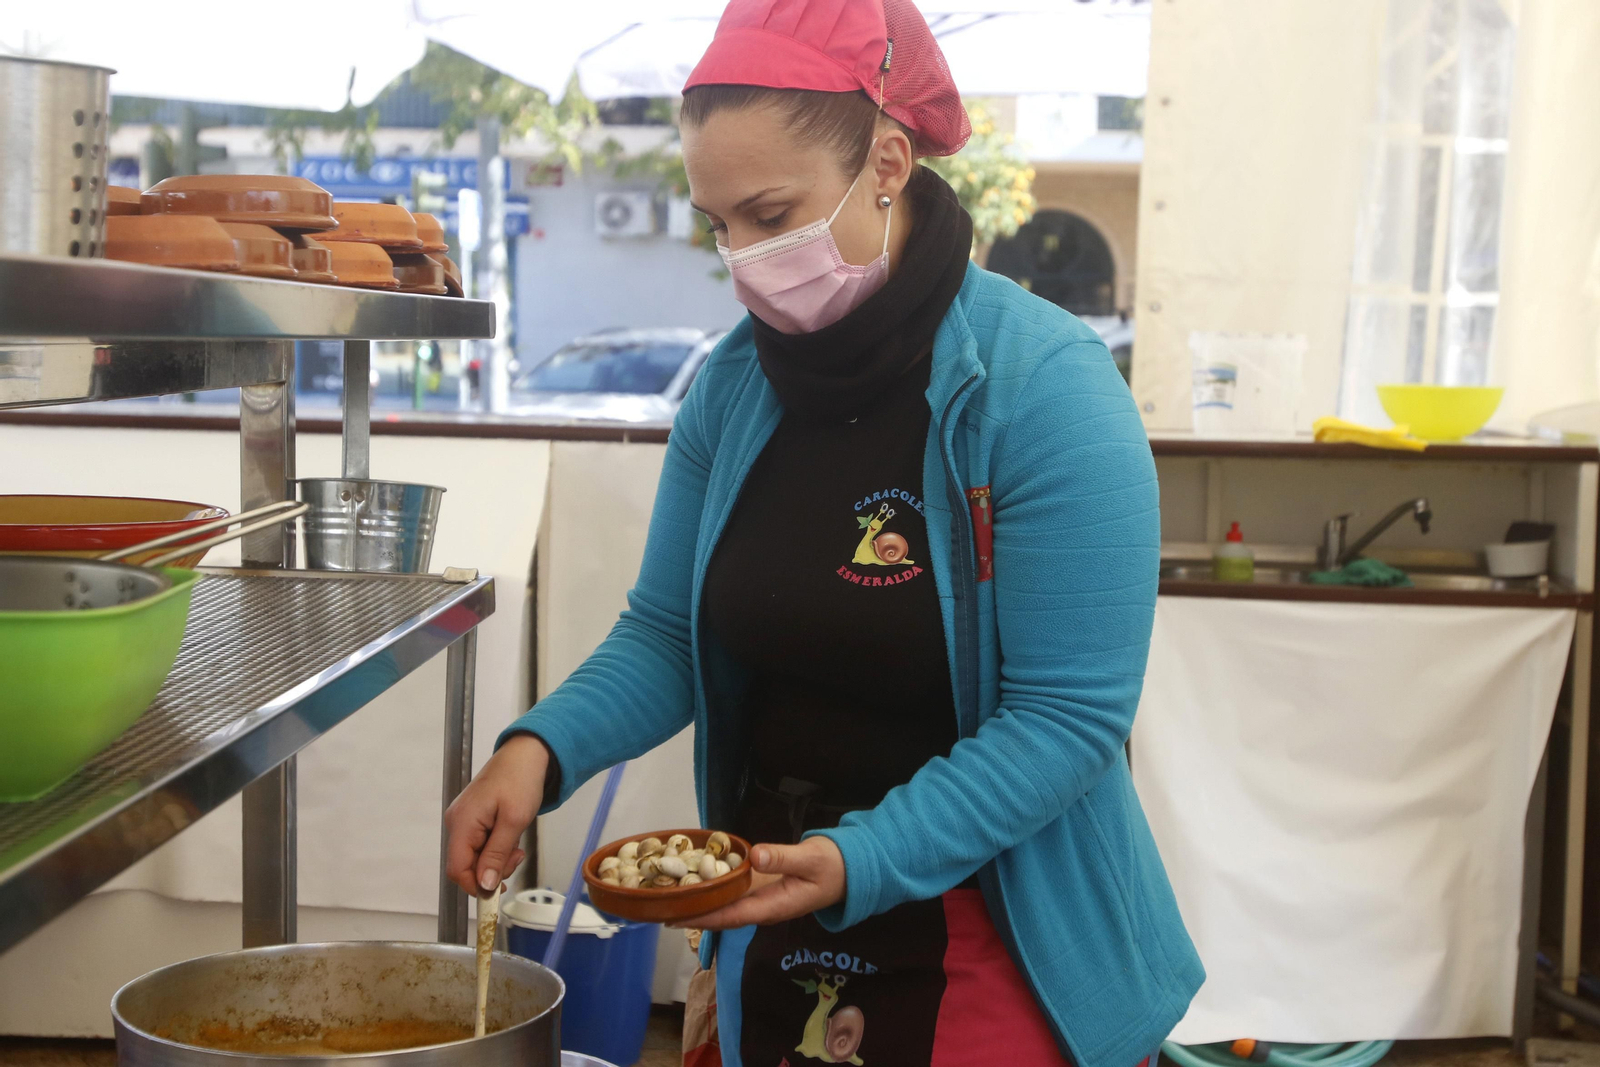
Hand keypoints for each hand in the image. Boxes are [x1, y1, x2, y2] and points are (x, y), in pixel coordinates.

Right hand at [444, 734, 548, 895]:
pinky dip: (496, 848)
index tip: (499, 890)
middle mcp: (457, 823)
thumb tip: (484, 886)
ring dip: (497, 859)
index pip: (457, 869)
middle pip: (465, 865)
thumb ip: (497, 855)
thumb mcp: (514, 821)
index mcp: (461, 823)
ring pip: (475, 857)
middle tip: (516, 858)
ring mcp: (464, 820)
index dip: (476, 886)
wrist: (526, 755)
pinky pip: (480, 844)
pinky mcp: (473, 819)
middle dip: (491, 870)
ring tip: (516, 845)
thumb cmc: (520, 781)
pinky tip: (511, 836)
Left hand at [676, 837, 845, 929]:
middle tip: (658, 910)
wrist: (849, 869)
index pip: (731, 915)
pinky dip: (713, 891)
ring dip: (699, 906)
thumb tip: (755, 857)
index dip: (703, 917)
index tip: (676, 916)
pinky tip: (696, 885)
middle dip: (692, 915)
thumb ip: (783, 857)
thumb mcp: (811, 859)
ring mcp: (762, 900)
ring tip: (669, 901)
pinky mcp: (762, 890)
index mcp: (773, 906)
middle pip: (722, 916)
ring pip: (725, 907)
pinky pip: (733, 895)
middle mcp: (763, 908)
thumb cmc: (832, 866)